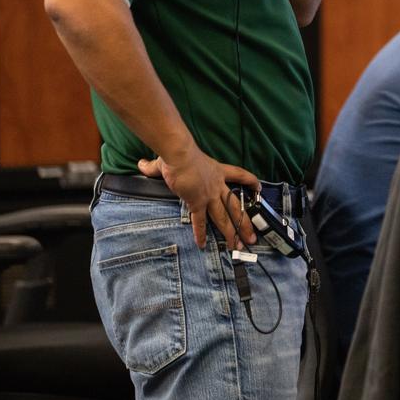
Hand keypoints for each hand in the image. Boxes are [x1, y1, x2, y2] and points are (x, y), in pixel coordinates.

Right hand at [138, 147, 260, 250]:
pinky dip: (201, 233)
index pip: (239, 175)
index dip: (249, 181)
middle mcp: (217, 185)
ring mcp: (209, 195)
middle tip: (252, 237)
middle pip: (235, 206)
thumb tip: (141, 164)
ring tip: (239, 246)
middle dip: (244, 223)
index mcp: (217, 171)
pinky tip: (203, 245)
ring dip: (232, 233)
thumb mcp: (173, 159)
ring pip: (224, 217)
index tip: (258, 188)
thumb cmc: (179, 153)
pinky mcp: (197, 202)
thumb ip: (156, 165)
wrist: (180, 155)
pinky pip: (200, 221)